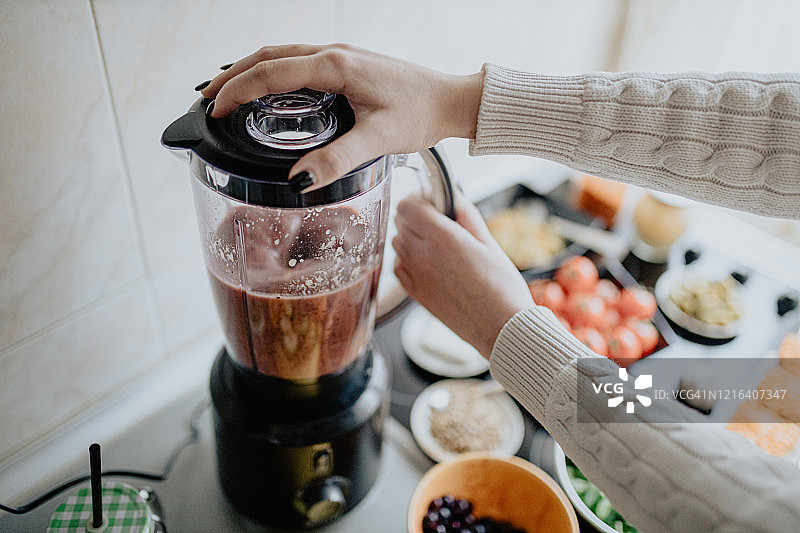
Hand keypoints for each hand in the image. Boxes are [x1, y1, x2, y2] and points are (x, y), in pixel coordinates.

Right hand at [201, 44, 482, 191]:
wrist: (450, 100)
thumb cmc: (420, 113)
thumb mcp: (378, 139)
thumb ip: (337, 160)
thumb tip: (298, 181)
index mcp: (335, 66)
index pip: (270, 73)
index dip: (237, 91)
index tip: (214, 110)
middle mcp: (334, 54)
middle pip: (268, 56)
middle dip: (233, 75)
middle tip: (207, 98)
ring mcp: (341, 56)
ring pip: (283, 55)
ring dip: (252, 70)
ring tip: (229, 91)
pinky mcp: (348, 64)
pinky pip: (299, 61)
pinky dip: (274, 72)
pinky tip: (272, 92)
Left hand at [392, 196, 533, 357]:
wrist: (500, 327)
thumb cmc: (502, 289)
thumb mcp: (489, 243)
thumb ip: (466, 215)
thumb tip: (454, 197)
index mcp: (442, 238)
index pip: (408, 205)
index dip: (419, 198)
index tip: (433, 201)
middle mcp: (422, 256)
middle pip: (400, 222)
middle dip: (417, 215)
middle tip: (439, 221)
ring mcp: (415, 276)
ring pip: (397, 243)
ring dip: (411, 237)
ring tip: (437, 244)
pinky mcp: (415, 294)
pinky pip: (398, 267)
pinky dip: (408, 260)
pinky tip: (430, 263)